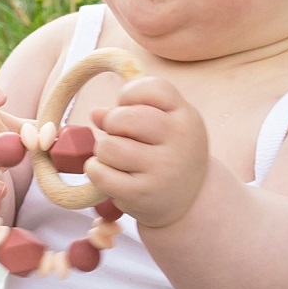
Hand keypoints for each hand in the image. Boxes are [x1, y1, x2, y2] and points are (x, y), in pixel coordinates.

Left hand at [86, 76, 208, 228]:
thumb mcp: (167, 126)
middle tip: (118, 135)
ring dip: (103, 150)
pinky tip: (108, 172)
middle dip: (111, 123)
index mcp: (186, 117)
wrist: (191, 200)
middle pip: (124, 117)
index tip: (128, 108)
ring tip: (115, 157)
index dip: (130, 94)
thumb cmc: (172, 154)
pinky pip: (101, 174)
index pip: (153, 88)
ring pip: (108, 146)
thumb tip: (96, 113)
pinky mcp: (142, 193)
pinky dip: (95, 170)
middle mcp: (179, 141)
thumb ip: (135, 111)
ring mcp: (162, 169)